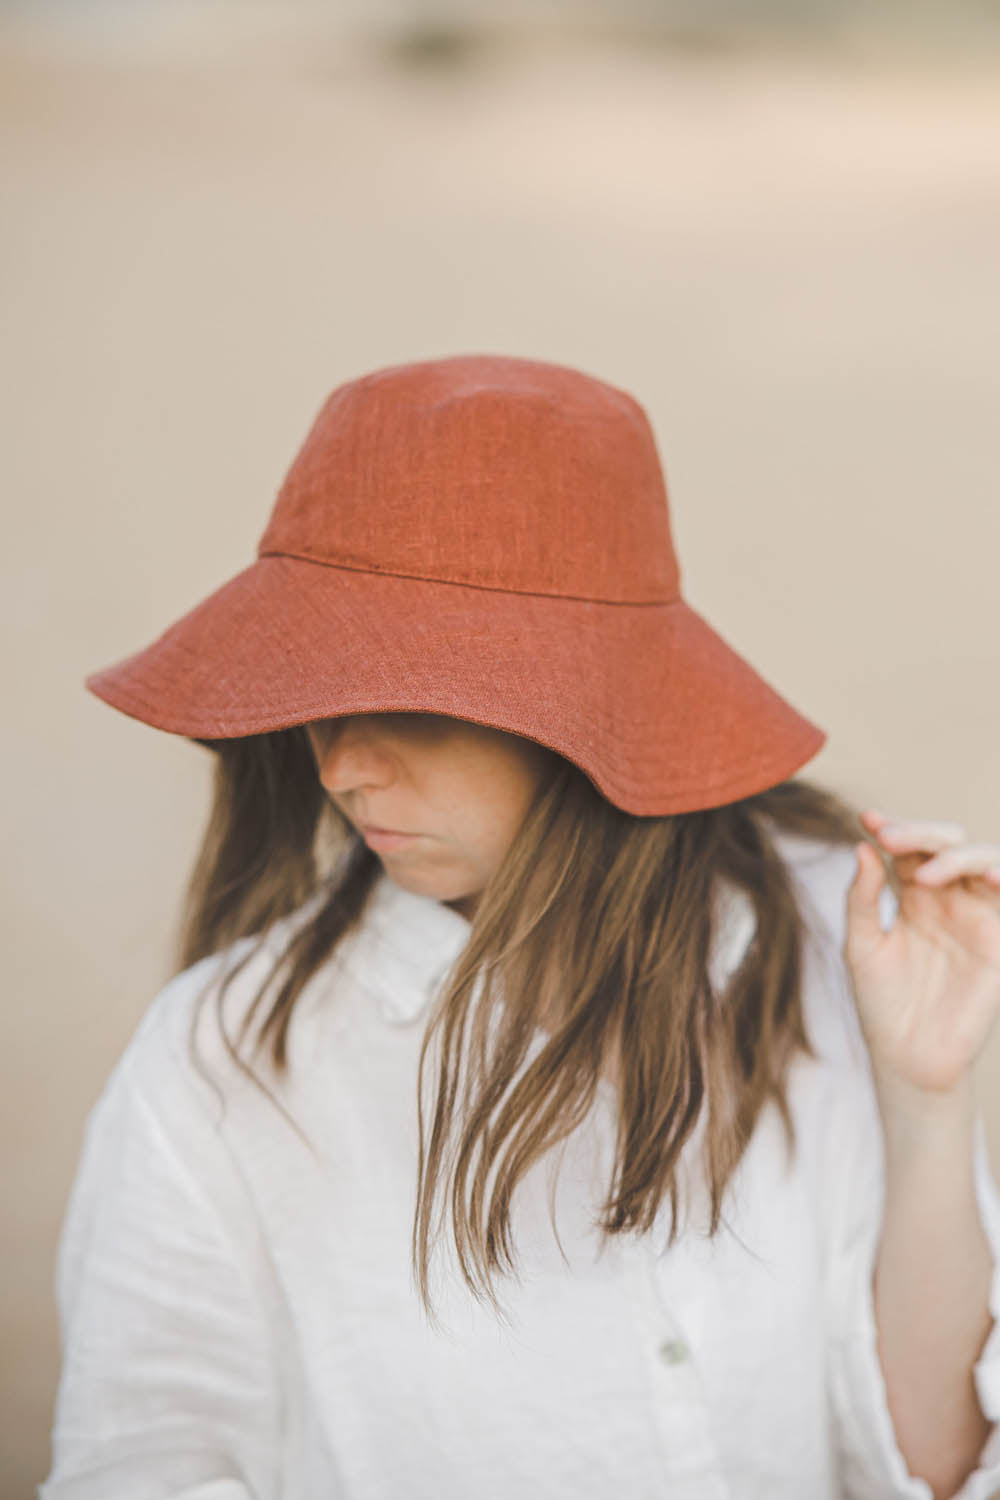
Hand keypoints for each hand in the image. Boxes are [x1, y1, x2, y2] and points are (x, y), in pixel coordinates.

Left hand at [844, 810, 999, 1095]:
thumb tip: (863, 847)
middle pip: (945, 844)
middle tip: (890, 838)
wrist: (908, 1057)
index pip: (907, 848)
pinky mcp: (998, 940)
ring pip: (982, 861)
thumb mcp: (862, 945)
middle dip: (919, 833)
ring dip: (956, 855)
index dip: (891, 828)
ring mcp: (976, 916)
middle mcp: (947, 899)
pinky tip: (988, 875)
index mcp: (913, 896)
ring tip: (924, 874)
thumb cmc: (881, 1002)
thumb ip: (863, 898)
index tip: (868, 819)